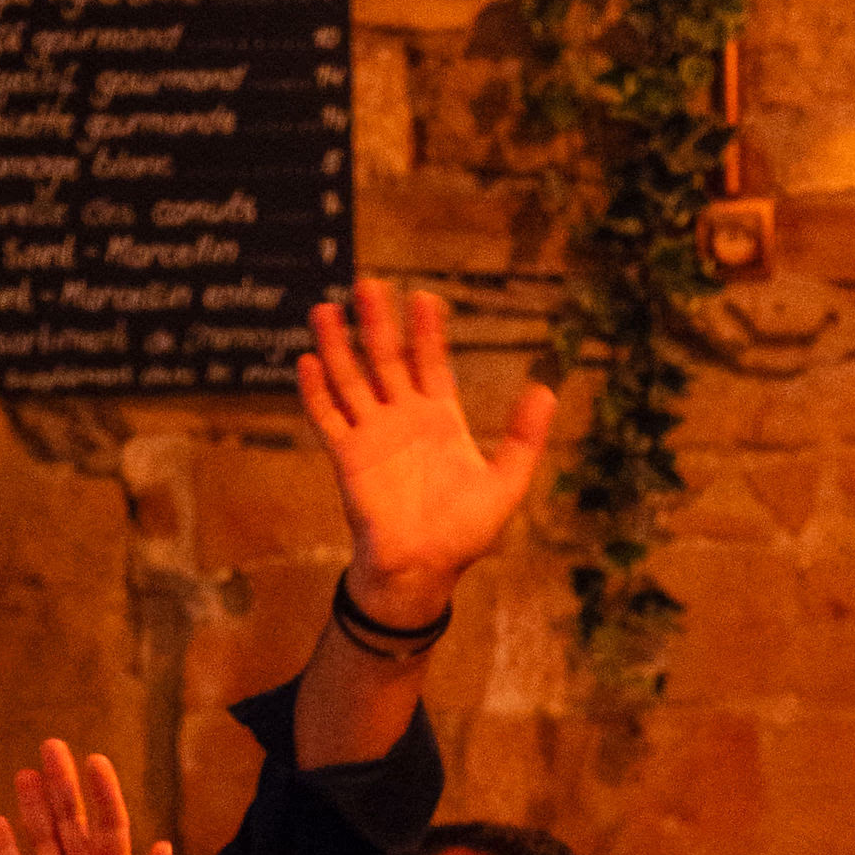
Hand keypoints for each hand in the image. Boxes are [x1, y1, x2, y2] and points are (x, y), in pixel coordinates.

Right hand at [0, 740, 178, 854]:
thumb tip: (162, 846)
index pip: (110, 827)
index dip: (103, 794)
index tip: (94, 760)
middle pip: (72, 823)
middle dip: (63, 786)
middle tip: (51, 747)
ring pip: (43, 840)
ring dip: (34, 807)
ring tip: (24, 774)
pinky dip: (5, 849)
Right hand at [300, 278, 559, 616]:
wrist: (422, 570)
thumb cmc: (463, 534)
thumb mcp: (505, 484)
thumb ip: (523, 439)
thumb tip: (546, 391)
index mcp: (439, 420)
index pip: (430, 363)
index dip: (427, 331)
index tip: (424, 297)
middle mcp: (402, 419)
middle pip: (386, 360)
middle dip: (378, 324)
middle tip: (369, 284)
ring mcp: (372, 436)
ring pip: (351, 380)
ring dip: (339, 346)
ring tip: (326, 309)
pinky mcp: (347, 458)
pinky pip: (328, 419)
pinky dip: (316, 392)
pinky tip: (307, 362)